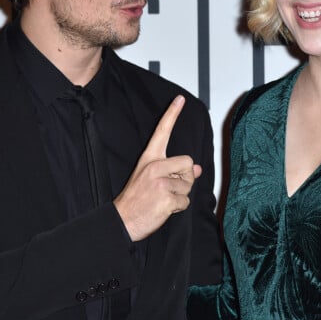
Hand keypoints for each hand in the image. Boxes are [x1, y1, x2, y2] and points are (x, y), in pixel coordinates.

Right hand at [113, 95, 201, 240]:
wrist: (123, 220)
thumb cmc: (137, 198)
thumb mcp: (151, 178)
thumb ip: (173, 170)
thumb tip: (197, 168)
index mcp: (149, 158)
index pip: (162, 131)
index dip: (172, 114)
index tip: (180, 99)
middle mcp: (154, 166)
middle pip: (188, 162)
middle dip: (185, 178)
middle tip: (168, 189)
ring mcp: (160, 182)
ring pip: (188, 184)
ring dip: (181, 195)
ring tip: (162, 199)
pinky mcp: (166, 197)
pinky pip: (186, 200)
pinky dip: (178, 207)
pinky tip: (163, 208)